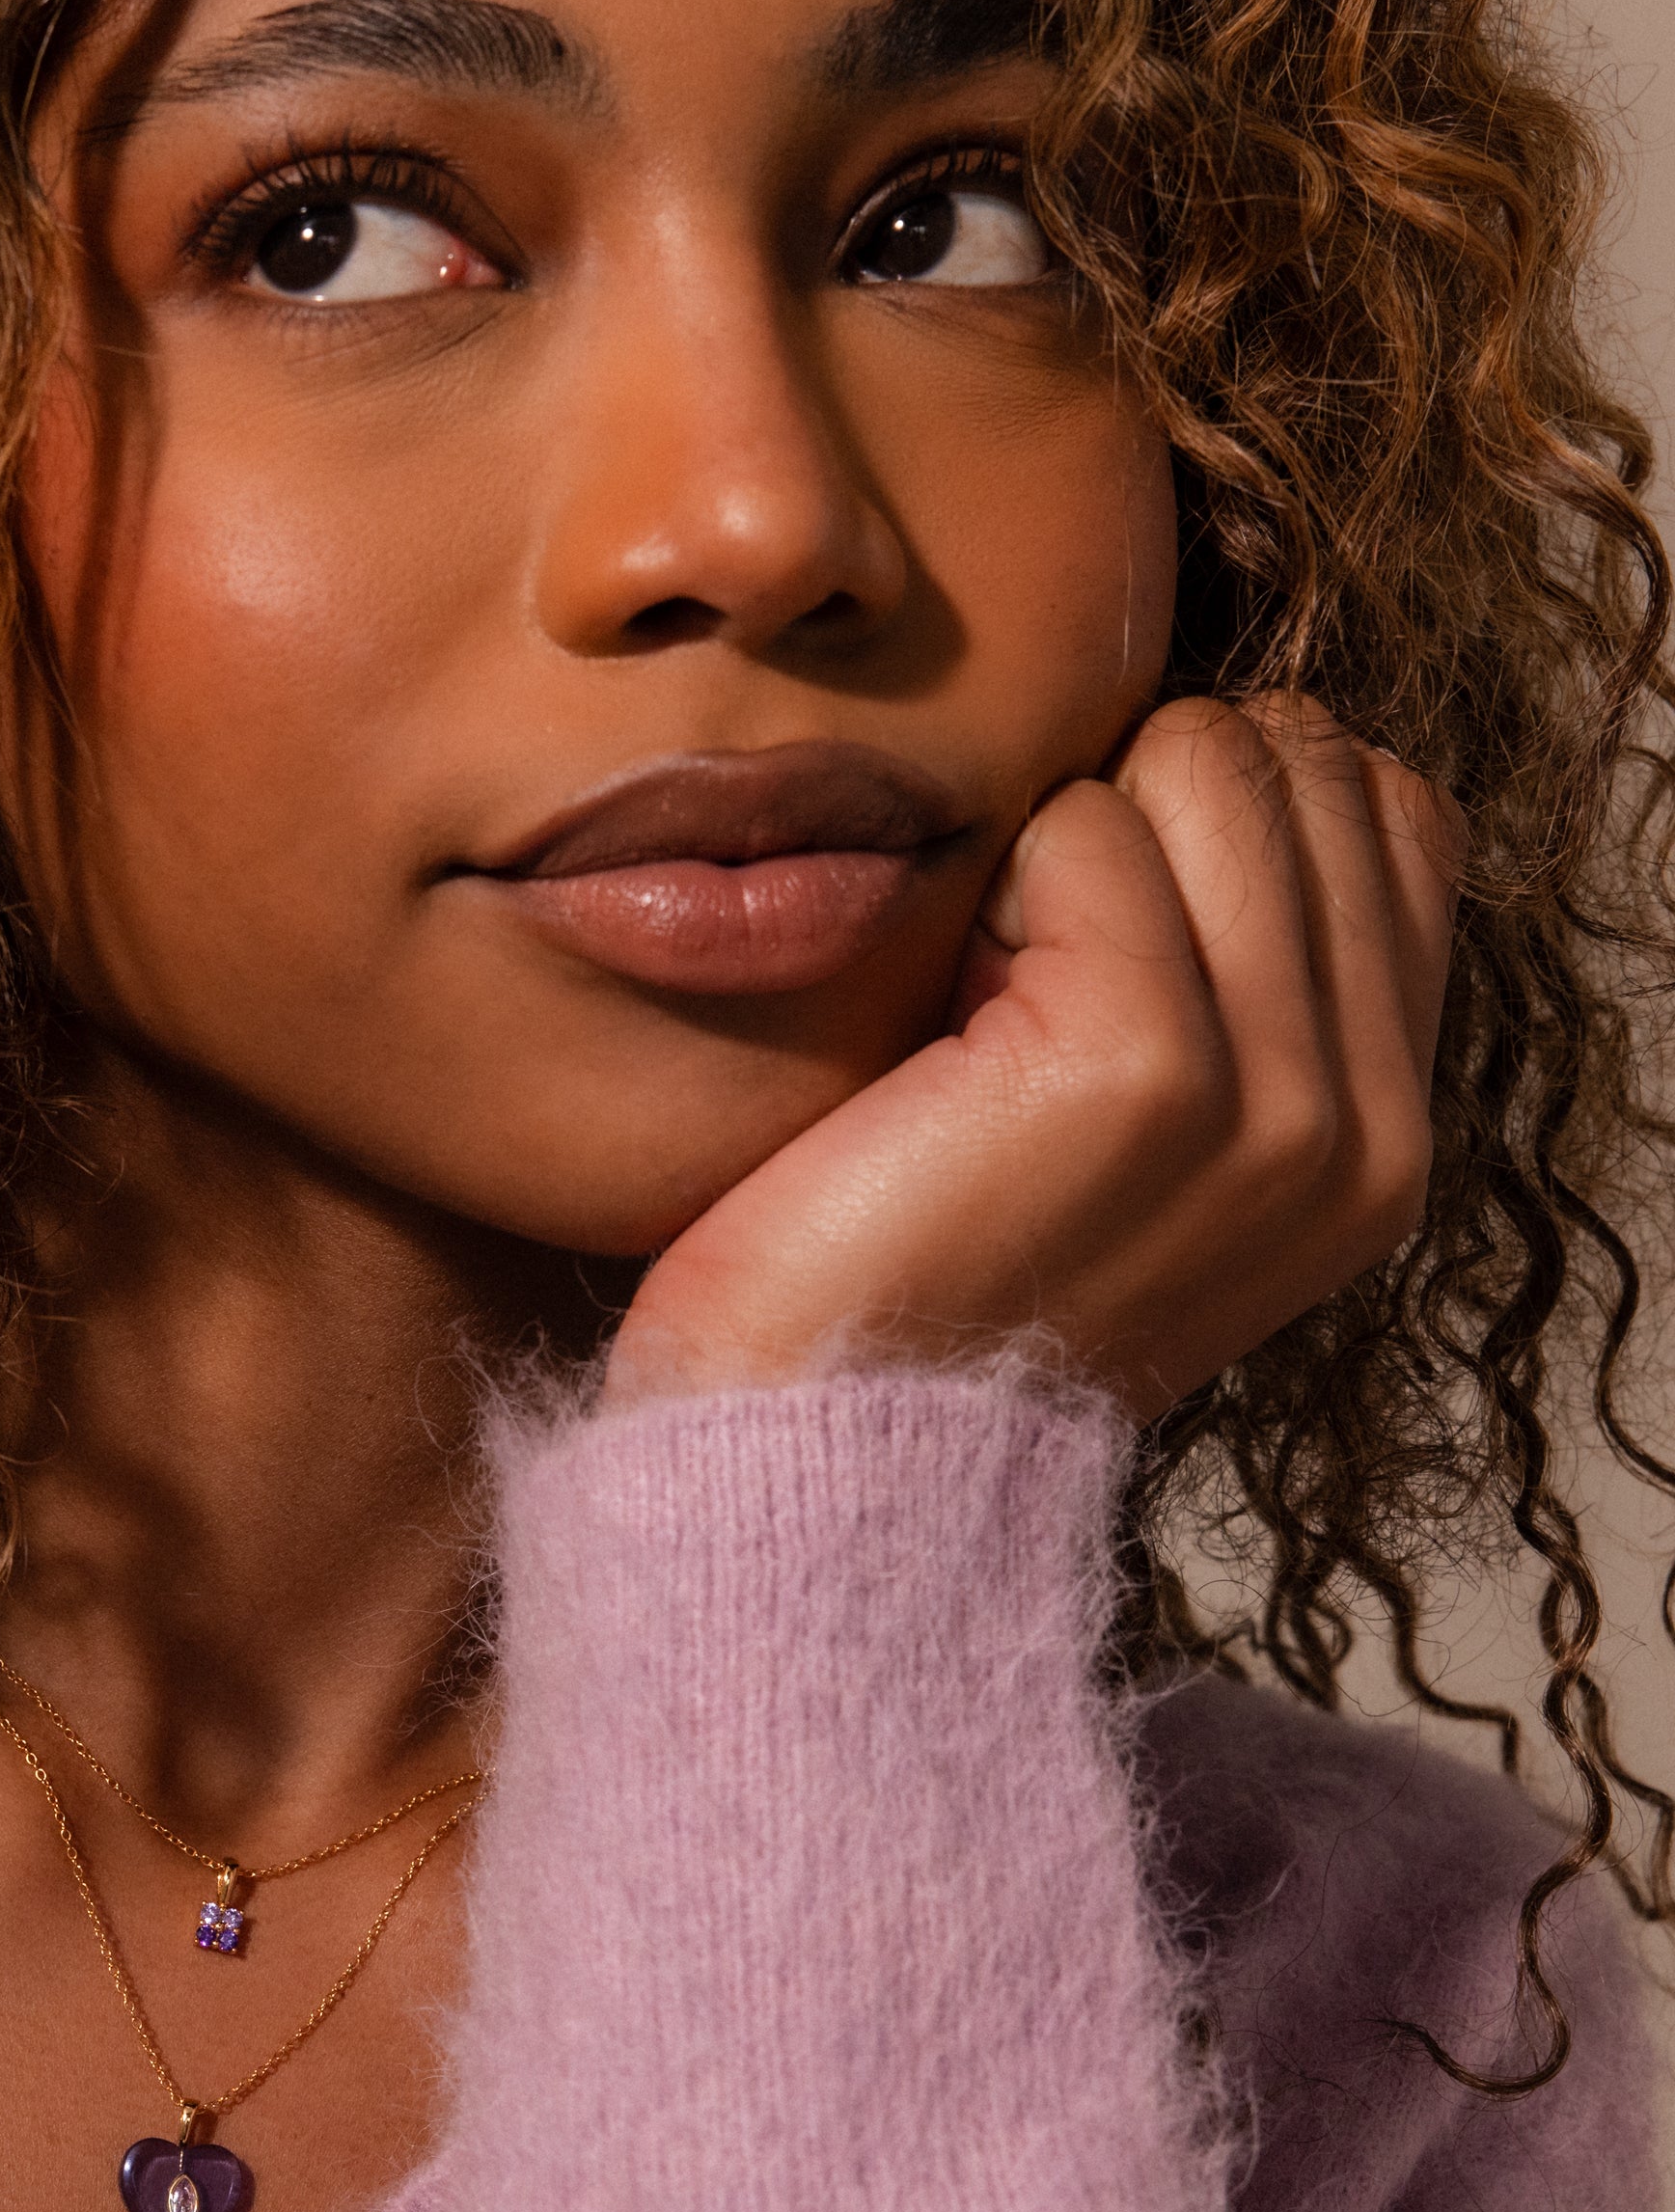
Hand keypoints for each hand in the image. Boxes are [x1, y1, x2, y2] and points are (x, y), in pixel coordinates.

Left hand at [601, 697, 1463, 1423]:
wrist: (824, 1446)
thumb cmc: (926, 1272)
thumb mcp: (1141, 1135)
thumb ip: (1241, 982)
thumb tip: (1228, 766)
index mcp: (1378, 1137)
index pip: (1388, 813)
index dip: (1221, 815)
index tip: (1099, 939)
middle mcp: (1359, 1123)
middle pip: (1301, 764)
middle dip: (1141, 814)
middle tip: (1023, 981)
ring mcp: (1270, 1095)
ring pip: (1204, 765)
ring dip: (1062, 845)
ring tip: (987, 1006)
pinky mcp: (1145, 1064)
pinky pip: (1079, 828)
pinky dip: (988, 886)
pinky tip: (943, 1024)